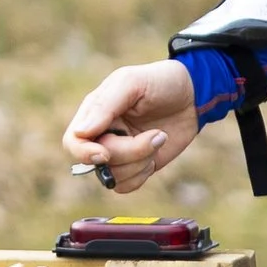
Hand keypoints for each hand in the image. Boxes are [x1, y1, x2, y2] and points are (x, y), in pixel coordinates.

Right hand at [62, 60, 198, 195]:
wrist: (193, 94)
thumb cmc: (160, 81)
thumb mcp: (131, 82)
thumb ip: (104, 105)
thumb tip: (81, 133)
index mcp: (94, 113)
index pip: (73, 142)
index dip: (85, 153)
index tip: (105, 153)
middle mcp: (102, 135)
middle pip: (97, 162)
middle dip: (128, 152)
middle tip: (155, 135)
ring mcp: (119, 152)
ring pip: (113, 177)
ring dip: (140, 161)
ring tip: (159, 137)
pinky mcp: (135, 165)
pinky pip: (126, 185)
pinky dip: (142, 174)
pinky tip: (156, 153)